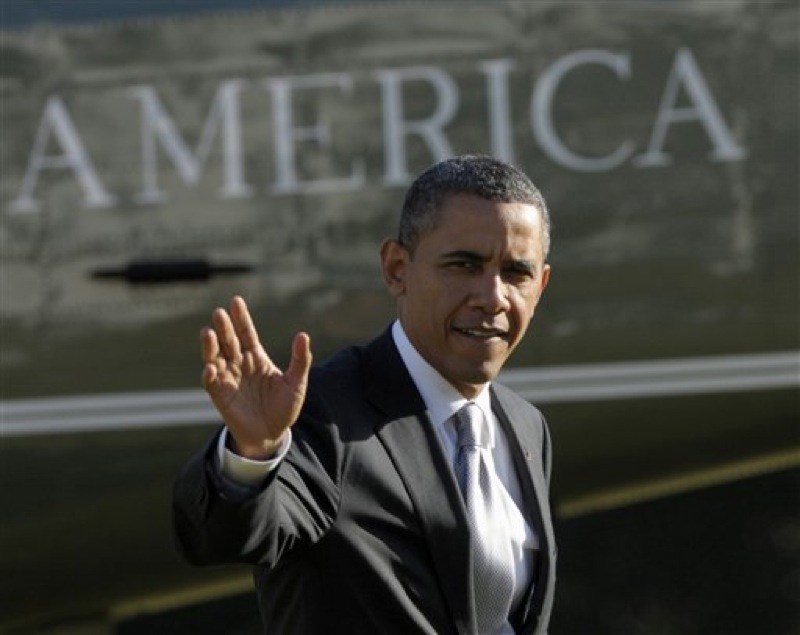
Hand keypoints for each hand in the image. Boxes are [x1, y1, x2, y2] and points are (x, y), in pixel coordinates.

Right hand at [200, 295, 311, 459]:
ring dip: (211, 347)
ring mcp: (229, 379)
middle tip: (219, 312)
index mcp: (257, 358)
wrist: (271, 435)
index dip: (241, 318)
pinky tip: (211, 367)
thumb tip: (303, 335)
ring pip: (216, 358)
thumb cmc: (284, 407)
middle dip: (224, 327)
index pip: (247, 333)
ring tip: (208, 332)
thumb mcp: (296, 383)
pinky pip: (212, 384)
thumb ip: (300, 360)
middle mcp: (240, 364)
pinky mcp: (221, 396)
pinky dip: (210, 375)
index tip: (236, 301)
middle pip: (230, 342)